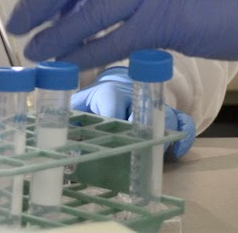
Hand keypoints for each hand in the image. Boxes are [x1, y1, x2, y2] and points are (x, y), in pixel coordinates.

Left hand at [73, 67, 198, 160]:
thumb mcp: (78, 106)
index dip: (114, 114)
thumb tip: (53, 140)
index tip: (113, 130)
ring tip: (161, 152)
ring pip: (168, 115)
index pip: (112, 100)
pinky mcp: (170, 115)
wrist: (118, 85)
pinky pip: (184, 122)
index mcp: (109, 92)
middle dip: (143, 129)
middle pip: (145, 110)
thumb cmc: (95, 101)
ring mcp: (155, 106)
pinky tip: (177, 151)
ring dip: (166, 133)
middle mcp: (136, 97)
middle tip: (140, 147)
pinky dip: (184, 136)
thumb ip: (67, 118)